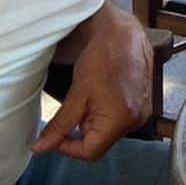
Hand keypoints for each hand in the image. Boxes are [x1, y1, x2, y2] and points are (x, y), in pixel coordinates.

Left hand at [32, 8, 152, 161]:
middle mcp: (136, 120)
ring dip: (95, 119)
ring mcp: (143, 112)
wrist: (124, 32)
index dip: (68, 147)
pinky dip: (108, 111)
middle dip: (83, 128)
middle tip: (77, 103)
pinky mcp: (145, 104)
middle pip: (101, 142)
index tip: (56, 133)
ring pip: (110, 131)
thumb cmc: (102, 56)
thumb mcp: (76, 93)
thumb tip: (40, 148)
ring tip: (92, 94)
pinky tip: (104, 91)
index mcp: (121, 120)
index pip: (89, 153)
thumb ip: (59, 126)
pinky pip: (120, 119)